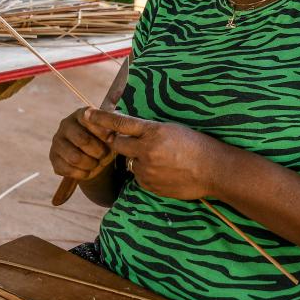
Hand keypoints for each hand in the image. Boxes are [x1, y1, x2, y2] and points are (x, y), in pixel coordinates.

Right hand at [49, 107, 112, 181]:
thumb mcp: (112, 133)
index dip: (102, 131)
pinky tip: (87, 170)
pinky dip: (82, 173)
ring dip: (90, 164)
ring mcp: (57, 141)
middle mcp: (66, 124)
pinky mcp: (53, 157)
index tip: (111, 139)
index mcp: (81, 114)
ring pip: (75, 158)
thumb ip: (113, 131)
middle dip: (98, 151)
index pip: (90, 119)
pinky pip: (68, 169)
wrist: (95, 157)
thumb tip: (111, 135)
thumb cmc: (104, 141)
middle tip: (104, 155)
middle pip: (83, 140)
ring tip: (96, 163)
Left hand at [79, 108, 226, 200]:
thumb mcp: (172, 129)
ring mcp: (147, 170)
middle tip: (133, 142)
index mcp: (153, 131)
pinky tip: (166, 172)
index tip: (86, 114)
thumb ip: (149, 130)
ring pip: (130, 163)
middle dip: (119, 142)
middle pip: (117, 145)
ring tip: (163, 160)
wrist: (213, 170)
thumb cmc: (196, 145)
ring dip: (139, 160)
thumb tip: (131, 131)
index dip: (101, 118)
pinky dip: (148, 174)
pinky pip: (140, 178)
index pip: (120, 123)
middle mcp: (146, 150)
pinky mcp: (150, 185)